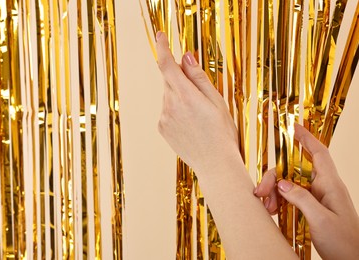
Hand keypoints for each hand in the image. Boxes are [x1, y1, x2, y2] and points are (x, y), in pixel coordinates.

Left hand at [155, 32, 238, 173]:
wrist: (215, 165)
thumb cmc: (222, 133)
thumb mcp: (216, 101)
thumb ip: (198, 77)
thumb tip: (186, 57)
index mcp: (186, 96)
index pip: (167, 65)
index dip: (162, 47)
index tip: (160, 36)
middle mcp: (170, 105)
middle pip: (169, 80)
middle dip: (180, 78)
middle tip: (199, 95)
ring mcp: (163, 118)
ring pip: (168, 95)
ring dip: (179, 96)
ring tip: (198, 116)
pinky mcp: (161, 128)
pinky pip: (166, 110)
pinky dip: (175, 109)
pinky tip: (190, 123)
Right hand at [254, 124, 358, 259]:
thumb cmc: (345, 243)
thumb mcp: (321, 220)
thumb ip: (301, 198)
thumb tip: (282, 183)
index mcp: (330, 185)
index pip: (318, 153)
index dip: (306, 138)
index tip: (293, 126)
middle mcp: (322, 188)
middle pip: (293, 170)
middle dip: (275, 177)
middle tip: (261, 192)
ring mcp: (316, 198)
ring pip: (288, 184)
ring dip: (275, 193)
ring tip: (268, 208)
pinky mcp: (310, 209)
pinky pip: (290, 197)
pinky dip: (279, 202)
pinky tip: (273, 211)